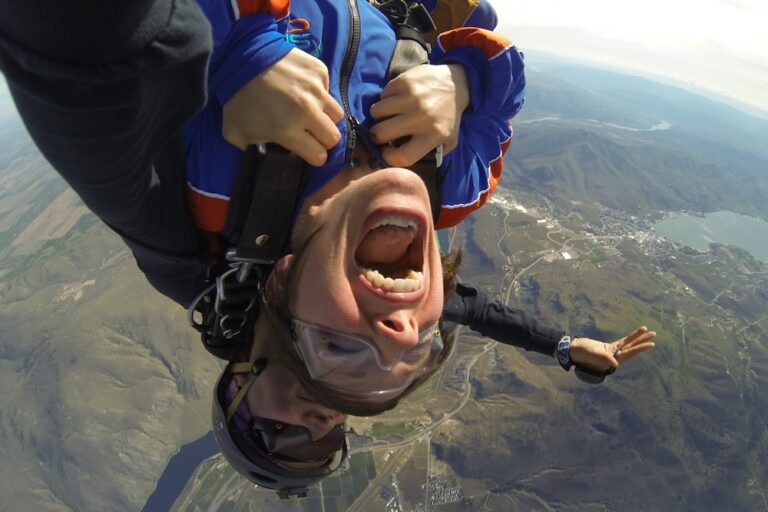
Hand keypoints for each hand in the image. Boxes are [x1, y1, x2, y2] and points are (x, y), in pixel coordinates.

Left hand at [222, 48, 344, 166]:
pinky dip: (319, 92)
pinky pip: (328, 89)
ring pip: (337, 114)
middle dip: (323, 139)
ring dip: (326, 116)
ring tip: (311, 112)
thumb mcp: (235, 133)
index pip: (319, 156)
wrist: (239, 57)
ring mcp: (316, 90)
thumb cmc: (237, 98)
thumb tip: (263, 156)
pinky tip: (303, 89)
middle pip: (334, 137)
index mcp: (289, 131)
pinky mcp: (319, 71)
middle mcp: (307, 112)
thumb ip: (252, 150)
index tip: (306, 149)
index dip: (313, 155)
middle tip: (311, 132)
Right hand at [370, 63, 469, 166]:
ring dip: (379, 115)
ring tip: (388, 115)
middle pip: (382, 132)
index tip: (386, 151)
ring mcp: (412, 98)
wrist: (457, 84)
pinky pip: (382, 94)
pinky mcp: (405, 81)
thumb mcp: (448, 141)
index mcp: (433, 136)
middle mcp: (422, 117)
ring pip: (377, 111)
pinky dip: (385, 98)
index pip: (402, 156)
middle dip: (377, 135)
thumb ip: (430, 154)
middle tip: (382, 132)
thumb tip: (403, 161)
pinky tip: (396, 99)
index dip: (388, 156)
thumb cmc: (448, 117)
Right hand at [570, 326, 655, 371]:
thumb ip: (603, 358)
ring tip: (648, 331)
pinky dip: (630, 337)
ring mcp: (613, 351)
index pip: (629, 352)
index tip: (651, 344)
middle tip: (654, 334)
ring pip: (628, 344)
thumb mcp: (592, 354)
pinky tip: (636, 333)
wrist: (573, 350)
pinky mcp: (609, 347)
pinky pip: (623, 341)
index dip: (640, 348)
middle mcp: (615, 356)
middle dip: (643, 341)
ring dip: (638, 338)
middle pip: (632, 348)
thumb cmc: (581, 353)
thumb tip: (616, 363)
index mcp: (612, 359)